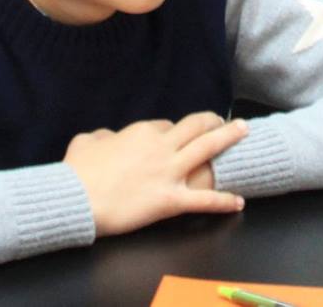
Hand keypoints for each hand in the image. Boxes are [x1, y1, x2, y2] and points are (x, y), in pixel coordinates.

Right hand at [63, 113, 247, 235]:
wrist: (79, 200)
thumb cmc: (78, 172)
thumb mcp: (85, 141)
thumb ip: (101, 136)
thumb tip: (107, 137)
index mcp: (141, 132)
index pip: (167, 126)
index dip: (175, 131)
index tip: (177, 136)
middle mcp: (161, 147)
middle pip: (196, 126)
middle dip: (213, 121)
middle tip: (225, 120)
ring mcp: (169, 172)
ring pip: (207, 149)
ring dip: (228, 139)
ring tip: (244, 132)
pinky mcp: (171, 200)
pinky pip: (204, 200)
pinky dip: (224, 201)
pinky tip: (238, 201)